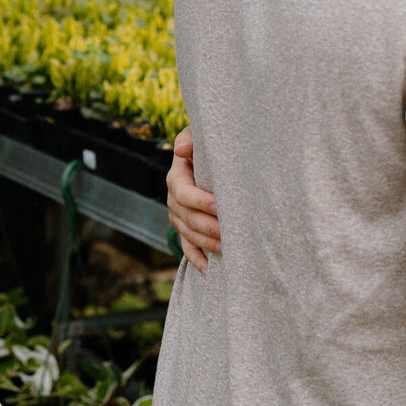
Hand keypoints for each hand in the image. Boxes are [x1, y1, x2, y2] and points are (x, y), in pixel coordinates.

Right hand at [167, 127, 221, 273]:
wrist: (201, 159)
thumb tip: (182, 149)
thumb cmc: (204, 147)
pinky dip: (197, 259)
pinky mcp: (184, 229)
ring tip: (229, 249)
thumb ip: (190, 139)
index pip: (184, 193)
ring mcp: (177, 217)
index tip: (220, 207)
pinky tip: (210, 270)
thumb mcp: (196, 136)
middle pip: (188, 218)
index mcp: (176, 178)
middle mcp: (173, 199)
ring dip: (208, 244)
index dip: (201, 202)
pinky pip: (187, 247)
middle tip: (231, 233)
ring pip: (189, 235)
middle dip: (209, 227)